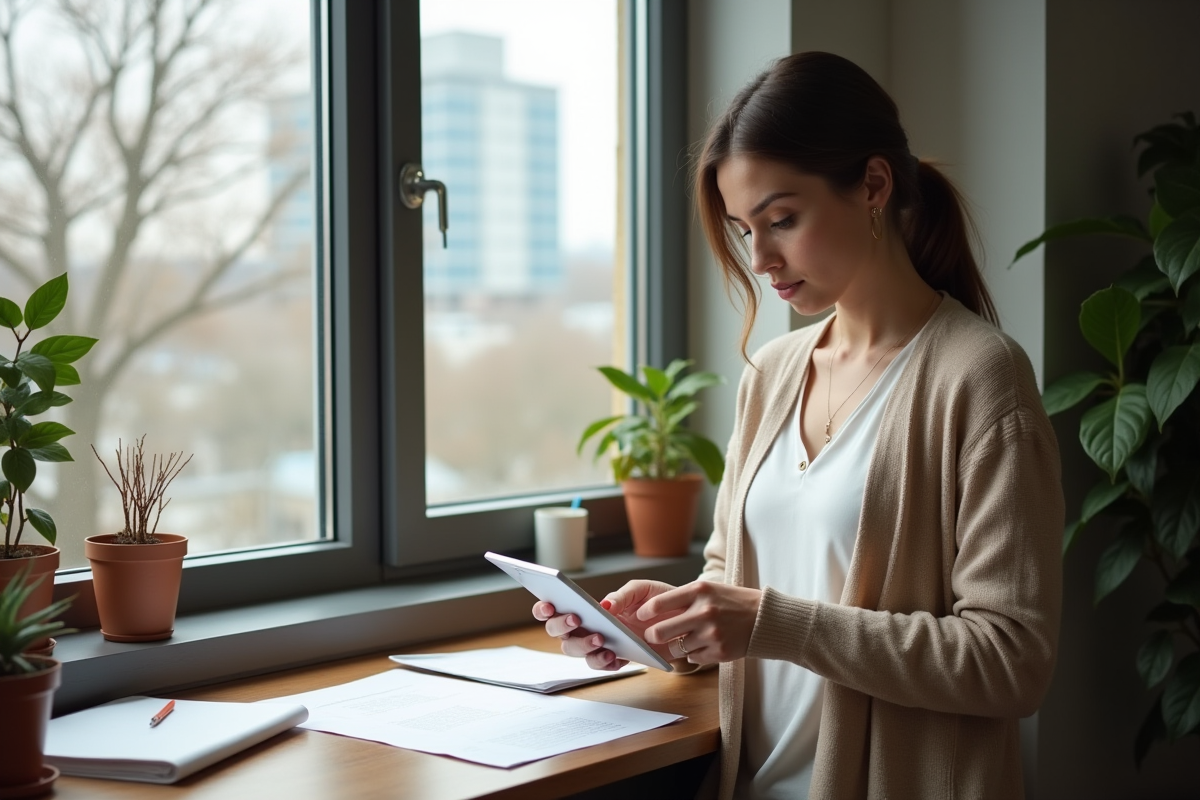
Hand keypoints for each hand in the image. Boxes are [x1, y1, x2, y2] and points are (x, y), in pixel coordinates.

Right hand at [532, 580, 676, 670]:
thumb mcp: (642, 590)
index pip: (553, 608)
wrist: (681, 621)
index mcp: (585, 606)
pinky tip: (614, 656)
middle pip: (558, 632)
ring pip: (574, 651)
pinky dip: (603, 662)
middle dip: (561, 627)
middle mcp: (586, 626)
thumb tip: (604, 606)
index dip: (543, 608)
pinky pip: (599, 665)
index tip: (549, 604)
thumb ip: (622, 595)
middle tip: (577, 619)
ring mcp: (598, 644)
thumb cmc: (655, 601)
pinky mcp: (614, 658)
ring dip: (583, 646)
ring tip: (601, 639)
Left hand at [636, 581, 761, 664]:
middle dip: (652, 636)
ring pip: (675, 649)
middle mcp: (704, 611)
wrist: (763, 618)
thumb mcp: (708, 590)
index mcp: (699, 590)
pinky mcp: (719, 652)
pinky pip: (692, 658)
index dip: (645, 613)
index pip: (659, 603)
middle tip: (652, 636)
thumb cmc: (731, 602)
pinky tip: (704, 645)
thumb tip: (651, 611)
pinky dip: (694, 654)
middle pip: (660, 632)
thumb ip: (683, 598)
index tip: (641, 616)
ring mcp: (712, 634)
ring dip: (675, 647)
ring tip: (684, 640)